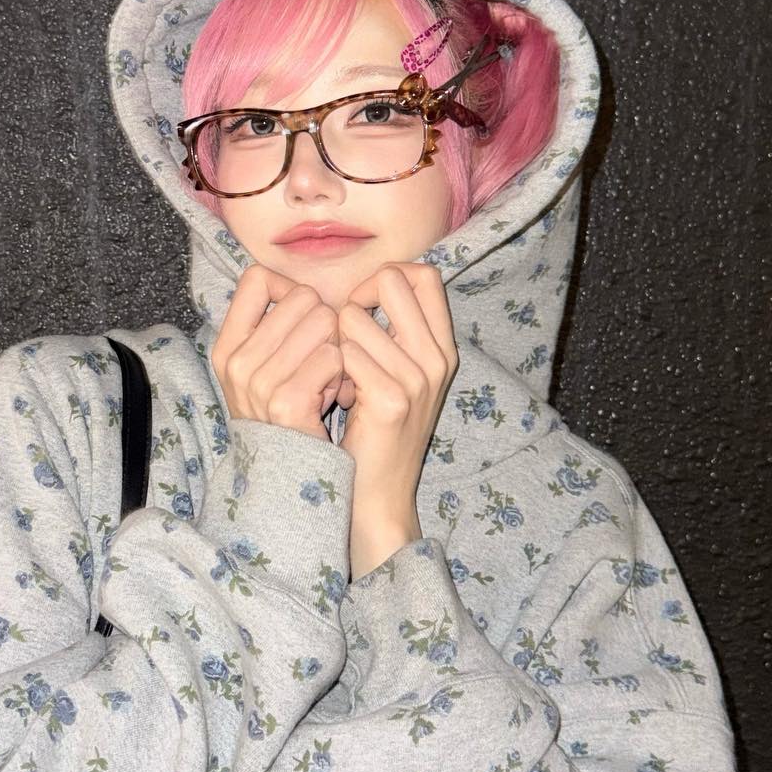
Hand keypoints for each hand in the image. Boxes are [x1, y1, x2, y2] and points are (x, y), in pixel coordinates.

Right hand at [210, 264, 355, 440]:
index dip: (291, 290)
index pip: (257, 279)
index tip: (303, 320)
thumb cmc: (288, 415)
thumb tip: (305, 289)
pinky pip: (335, 355)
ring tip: (326, 381)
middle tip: (320, 363)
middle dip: (324, 325)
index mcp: (227, 347)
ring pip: (325, 321)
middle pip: (304, 297)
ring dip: (337, 350)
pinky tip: (332, 398)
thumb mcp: (264, 370)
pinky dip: (343, 374)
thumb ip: (274, 327)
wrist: (290, 478)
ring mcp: (259, 382)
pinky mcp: (287, 401)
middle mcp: (237, 361)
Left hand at [336, 263, 458, 574]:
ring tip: (337, 376)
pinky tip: (334, 396)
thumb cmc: (376, 433)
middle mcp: (438, 358)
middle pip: (393, 280)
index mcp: (443, 348)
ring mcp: (418, 378)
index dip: (385, 279)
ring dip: (334, 340)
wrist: (378, 496)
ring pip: (355, 316)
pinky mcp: (391, 399)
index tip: (363, 309)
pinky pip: (344, 352)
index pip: (425, 275)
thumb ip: (396, 334)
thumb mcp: (401, 377)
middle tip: (343, 335)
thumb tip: (371, 286)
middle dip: (356, 298)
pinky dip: (329, 368)